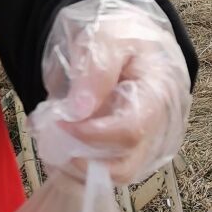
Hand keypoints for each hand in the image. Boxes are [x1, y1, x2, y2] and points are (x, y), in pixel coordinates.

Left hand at [28, 0, 190, 185]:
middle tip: (50, 135)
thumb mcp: (106, 35)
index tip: (58, 121)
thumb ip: (94, 69)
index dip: (90, 134)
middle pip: (123, 166)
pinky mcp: (135, 154)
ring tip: (53, 137)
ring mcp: (150, 145)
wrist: (133, 41)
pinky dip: (78, 165)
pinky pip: (106, 174)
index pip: (129, 131)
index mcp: (160, 94)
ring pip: (112, 176)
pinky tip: (62, 141)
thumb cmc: (122, 35)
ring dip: (75, 165)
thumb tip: (79, 110)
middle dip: (79, 158)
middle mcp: (162, 128)